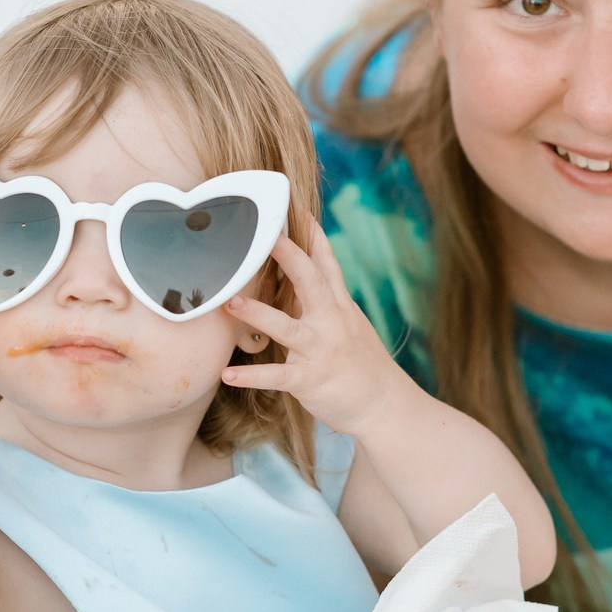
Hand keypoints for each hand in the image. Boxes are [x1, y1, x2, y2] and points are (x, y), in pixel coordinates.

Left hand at [219, 224, 415, 436]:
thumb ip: (326, 299)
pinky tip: (227, 374)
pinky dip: (251, 376)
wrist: (385, 406)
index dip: (311, 234)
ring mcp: (320, 350)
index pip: (325, 263)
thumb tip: (304, 273)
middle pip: (310, 282)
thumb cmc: (362, 363)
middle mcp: (331, 322)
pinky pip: (276, 377)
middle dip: (288, 257)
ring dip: (258, 314)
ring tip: (231, 302)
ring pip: (287, 327)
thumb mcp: (349, 323)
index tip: (295, 206)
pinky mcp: (309, 380)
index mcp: (339, 306)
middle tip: (265, 235)